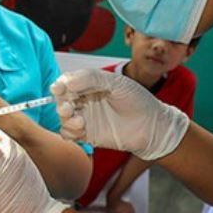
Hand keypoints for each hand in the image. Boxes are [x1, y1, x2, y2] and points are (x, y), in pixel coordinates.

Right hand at [51, 68, 189, 160]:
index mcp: (91, 84)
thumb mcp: (117, 83)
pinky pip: (69, 133)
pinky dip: (69, 131)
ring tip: (80, 121)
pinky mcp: (88, 134)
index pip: (68, 81)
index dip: (61, 84)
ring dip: (65, 119)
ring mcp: (86, 117)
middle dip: (61, 103)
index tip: (59, 88)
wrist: (152, 127)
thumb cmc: (139, 101)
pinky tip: (81, 129)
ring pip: (63, 117)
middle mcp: (86, 99)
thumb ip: (92, 78)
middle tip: (68, 107)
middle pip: (62, 99)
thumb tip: (68, 81)